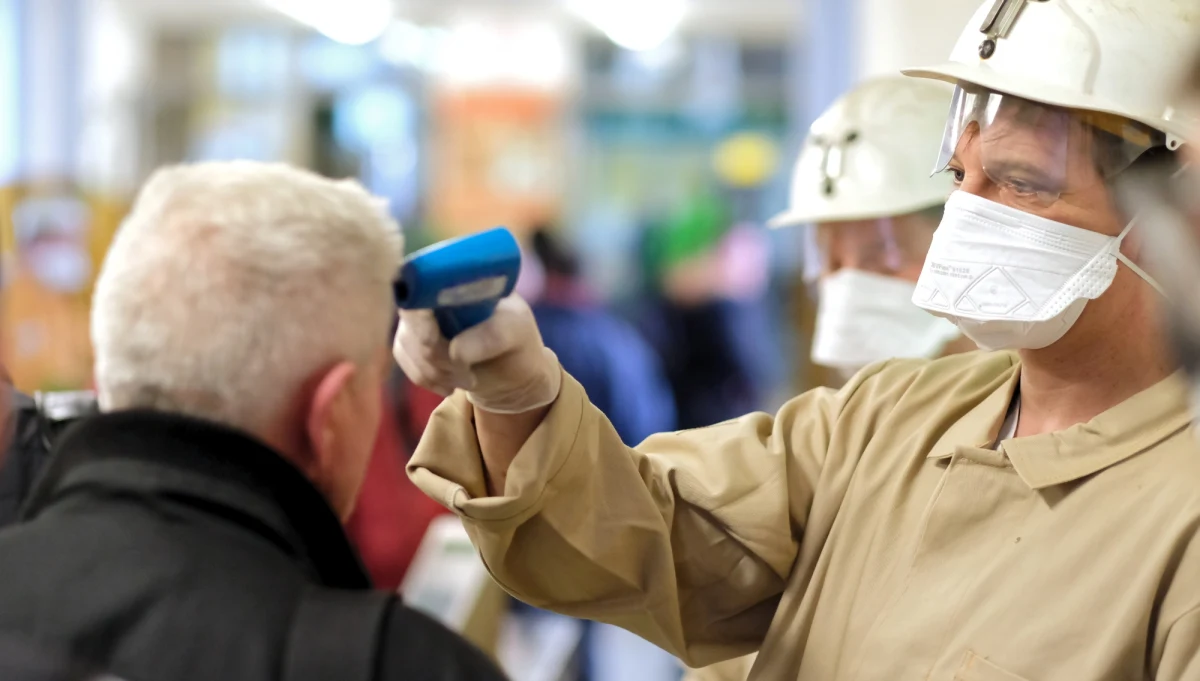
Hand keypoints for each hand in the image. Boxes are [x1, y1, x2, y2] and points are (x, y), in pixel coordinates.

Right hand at [393, 295, 561, 413]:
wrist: (511, 366)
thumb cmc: (516, 337)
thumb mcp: (515, 330)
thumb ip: (492, 335)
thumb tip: (454, 350)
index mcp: (457, 276)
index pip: (422, 284)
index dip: (419, 314)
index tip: (431, 340)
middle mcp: (431, 291)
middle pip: (411, 322)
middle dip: (435, 356)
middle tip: (467, 374)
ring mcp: (417, 317)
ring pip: (406, 347)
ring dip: (435, 372)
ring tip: (468, 380)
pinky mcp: (411, 342)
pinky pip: (407, 364)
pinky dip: (428, 379)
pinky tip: (450, 385)